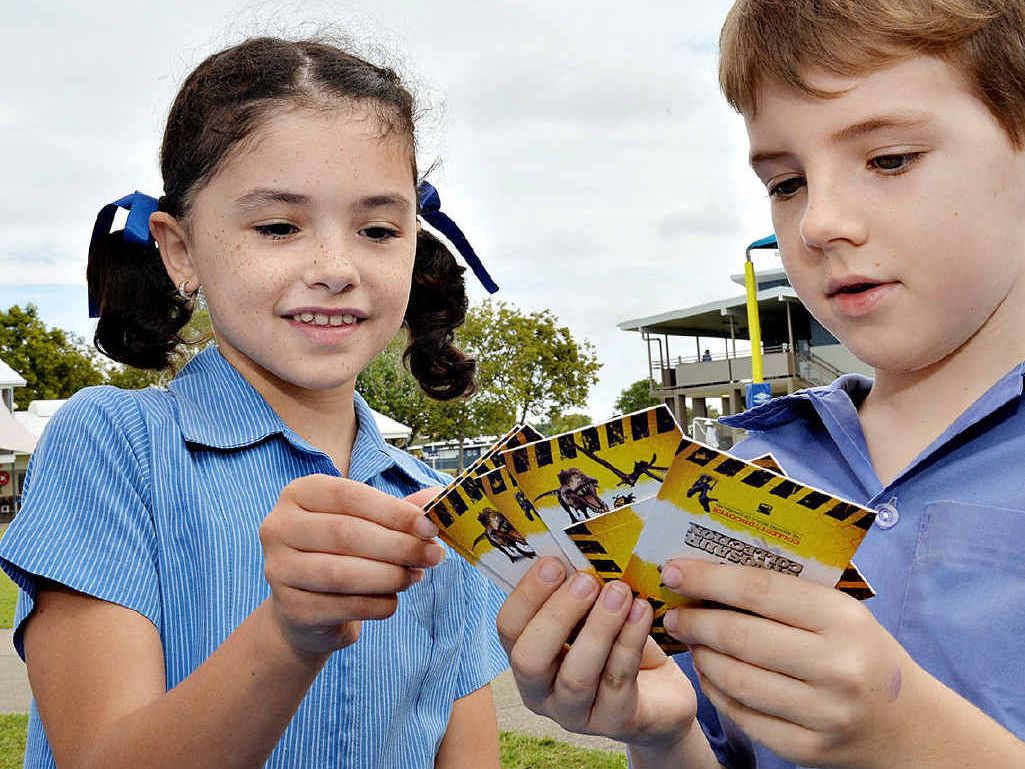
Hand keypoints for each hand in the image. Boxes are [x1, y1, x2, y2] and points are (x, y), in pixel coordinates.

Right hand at [260, 476, 444, 655]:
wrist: (306, 609)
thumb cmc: (342, 553)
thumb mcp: (369, 523)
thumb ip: (402, 510)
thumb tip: (439, 498)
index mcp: (299, 493)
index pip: (349, 496)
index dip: (394, 512)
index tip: (429, 527)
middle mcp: (279, 527)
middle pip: (346, 534)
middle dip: (398, 546)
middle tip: (432, 556)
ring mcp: (279, 569)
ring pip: (343, 573)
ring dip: (390, 576)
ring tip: (415, 576)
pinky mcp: (291, 608)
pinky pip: (344, 606)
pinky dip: (378, 604)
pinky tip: (392, 600)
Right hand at [497, 558, 698, 751]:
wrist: (661, 692)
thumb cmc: (615, 643)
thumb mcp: (592, 615)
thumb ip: (578, 591)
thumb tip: (575, 548)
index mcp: (526, 655)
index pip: (507, 628)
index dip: (527, 595)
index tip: (553, 562)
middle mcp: (540, 690)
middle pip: (529, 659)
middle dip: (556, 616)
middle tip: (586, 581)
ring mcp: (574, 714)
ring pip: (576, 676)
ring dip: (598, 628)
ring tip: (620, 592)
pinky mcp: (614, 723)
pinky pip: (618, 682)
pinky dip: (629, 642)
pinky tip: (642, 612)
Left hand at [662, 559, 915, 768]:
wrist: (908, 726)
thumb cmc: (861, 653)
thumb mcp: (841, 613)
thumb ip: (786, 594)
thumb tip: (711, 572)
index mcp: (843, 619)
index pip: (760, 590)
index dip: (708, 578)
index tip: (674, 570)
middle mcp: (836, 667)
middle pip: (740, 637)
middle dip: (696, 621)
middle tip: (675, 613)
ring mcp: (823, 713)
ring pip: (736, 679)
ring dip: (701, 656)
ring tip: (690, 641)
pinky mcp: (807, 749)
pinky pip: (743, 715)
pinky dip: (716, 690)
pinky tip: (709, 672)